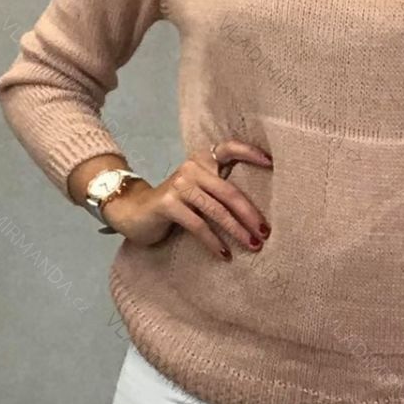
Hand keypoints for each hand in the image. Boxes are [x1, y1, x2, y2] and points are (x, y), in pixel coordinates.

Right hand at [101, 139, 273, 257]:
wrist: (132, 211)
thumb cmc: (174, 204)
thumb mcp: (197, 190)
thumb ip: (218, 189)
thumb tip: (256, 210)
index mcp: (202, 160)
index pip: (229, 149)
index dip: (250, 153)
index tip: (271, 163)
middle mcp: (191, 168)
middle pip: (230, 191)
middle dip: (251, 214)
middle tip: (265, 232)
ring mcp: (179, 185)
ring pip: (217, 210)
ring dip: (237, 231)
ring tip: (252, 245)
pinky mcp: (168, 204)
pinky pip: (198, 225)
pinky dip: (214, 242)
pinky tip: (225, 255)